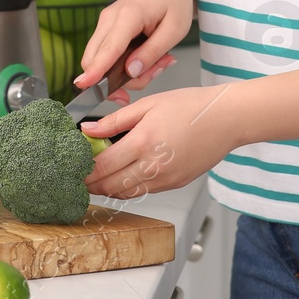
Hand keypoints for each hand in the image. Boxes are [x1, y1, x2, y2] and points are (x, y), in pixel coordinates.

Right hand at [75, 0, 194, 97]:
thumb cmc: (174, 1)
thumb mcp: (175, 30)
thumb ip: (152, 52)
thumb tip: (130, 72)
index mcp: (128, 15)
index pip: (108, 49)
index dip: (96, 70)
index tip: (84, 86)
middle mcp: (109, 18)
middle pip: (95, 59)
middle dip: (118, 80)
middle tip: (155, 72)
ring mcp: (105, 23)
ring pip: (99, 60)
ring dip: (125, 73)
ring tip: (158, 62)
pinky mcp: (106, 28)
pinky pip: (106, 55)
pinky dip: (123, 65)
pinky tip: (146, 58)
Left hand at [80, 85, 235, 198]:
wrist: (226, 119)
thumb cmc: (191, 106)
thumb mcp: (148, 104)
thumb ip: (115, 120)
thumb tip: (88, 129)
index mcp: (143, 142)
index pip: (102, 166)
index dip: (83, 172)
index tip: (72, 169)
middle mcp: (154, 165)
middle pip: (111, 186)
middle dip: (91, 185)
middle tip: (78, 179)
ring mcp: (166, 178)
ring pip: (127, 193)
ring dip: (108, 190)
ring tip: (96, 180)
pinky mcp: (175, 183)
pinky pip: (144, 191)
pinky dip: (128, 188)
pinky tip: (122, 177)